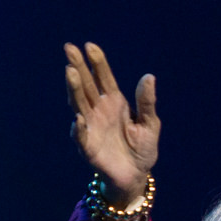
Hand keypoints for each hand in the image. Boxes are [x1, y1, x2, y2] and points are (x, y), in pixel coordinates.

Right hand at [64, 42, 157, 202]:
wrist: (136, 175)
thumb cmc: (143, 148)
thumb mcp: (150, 124)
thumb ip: (147, 103)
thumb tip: (149, 77)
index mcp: (115, 102)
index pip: (104, 77)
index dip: (97, 62)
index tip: (90, 46)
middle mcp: (99, 110)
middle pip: (86, 85)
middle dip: (78, 67)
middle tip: (70, 48)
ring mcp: (91, 126)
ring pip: (79, 104)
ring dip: (74, 89)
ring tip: (71, 72)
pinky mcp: (87, 146)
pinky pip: (81, 135)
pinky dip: (79, 127)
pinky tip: (80, 118)